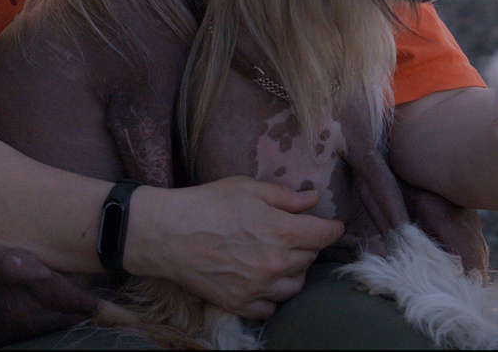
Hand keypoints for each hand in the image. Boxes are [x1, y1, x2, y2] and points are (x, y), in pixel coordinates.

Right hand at [122, 176, 343, 318]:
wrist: (166, 234)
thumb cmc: (206, 204)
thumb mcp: (247, 188)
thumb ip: (285, 196)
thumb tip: (312, 200)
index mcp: (282, 231)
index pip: (325, 235)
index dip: (332, 228)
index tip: (332, 226)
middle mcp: (275, 263)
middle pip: (311, 259)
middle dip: (307, 246)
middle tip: (292, 236)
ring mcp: (258, 287)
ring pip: (295, 286)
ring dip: (293, 272)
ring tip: (278, 260)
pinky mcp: (239, 304)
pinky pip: (270, 308)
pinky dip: (271, 297)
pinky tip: (262, 282)